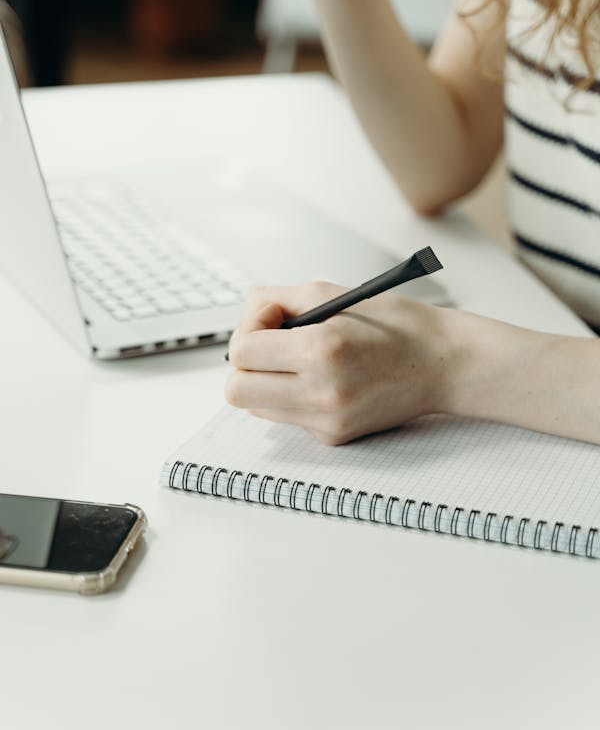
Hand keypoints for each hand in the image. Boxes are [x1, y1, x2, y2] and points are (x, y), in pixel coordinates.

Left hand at [225, 281, 453, 444]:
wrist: (443, 363)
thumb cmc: (395, 324)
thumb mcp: (332, 293)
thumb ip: (277, 299)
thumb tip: (246, 312)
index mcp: (320, 350)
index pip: (240, 353)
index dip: (250, 328)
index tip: (273, 317)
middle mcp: (322, 392)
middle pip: (237, 390)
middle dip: (245, 363)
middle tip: (271, 344)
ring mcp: (327, 420)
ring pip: (256, 407)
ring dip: (265, 380)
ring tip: (299, 359)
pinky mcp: (334, 436)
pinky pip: (287, 417)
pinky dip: (291, 397)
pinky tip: (322, 379)